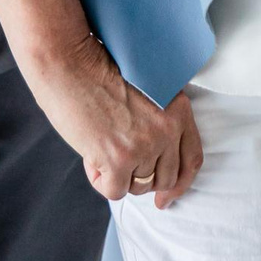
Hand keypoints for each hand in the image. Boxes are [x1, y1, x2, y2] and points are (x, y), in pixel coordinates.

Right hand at [19, 32, 203, 208]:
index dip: (179, 183)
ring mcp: (145, 145)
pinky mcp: (120, 159)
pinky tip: (90, 156)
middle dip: (141, 176)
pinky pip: (115, 190)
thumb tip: (155, 167)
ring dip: (118, 174)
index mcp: (178, 108)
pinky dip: (100, 179)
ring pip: (138, 186)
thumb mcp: (145, 90)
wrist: (68, 63)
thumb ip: (159, 121)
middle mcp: (167, 129)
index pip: (192, 158)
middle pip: (164, 178)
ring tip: (100, 145)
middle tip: (117, 159)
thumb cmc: (98, 71)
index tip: (165, 197)